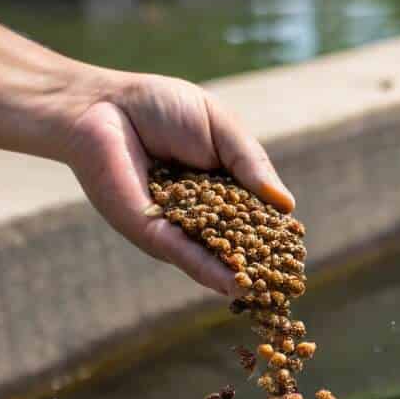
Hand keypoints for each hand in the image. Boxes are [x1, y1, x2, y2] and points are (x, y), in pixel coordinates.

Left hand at [60, 72, 293, 295]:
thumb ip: (251, 163)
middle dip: (260, 264)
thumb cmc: (160, 107)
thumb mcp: (221, 127)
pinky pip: (184, 253)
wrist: (103, 106)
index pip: (254, 216)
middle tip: (286, 284)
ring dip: (239, 275)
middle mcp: (199, 214)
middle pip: (236, 244)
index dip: (275, 233)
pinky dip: (208, 269)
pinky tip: (232, 284)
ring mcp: (176, 227)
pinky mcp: (151, 232)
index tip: (295, 251)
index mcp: (219, 188)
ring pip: (213, 256)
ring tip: (265, 292)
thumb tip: (286, 205)